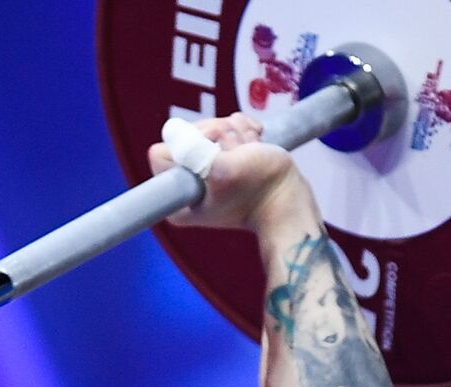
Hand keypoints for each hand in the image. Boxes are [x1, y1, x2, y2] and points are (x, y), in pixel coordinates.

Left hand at [147, 113, 315, 233]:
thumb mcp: (225, 171)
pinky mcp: (222, 155)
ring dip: (235, 133)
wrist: (288, 197)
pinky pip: (225, 125)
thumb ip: (197, 154)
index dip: (191, 143)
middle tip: (238, 154)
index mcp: (177, 195)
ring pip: (209, 126)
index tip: (215, 154)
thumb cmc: (259, 189)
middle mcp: (186, 182)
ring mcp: (205, 168)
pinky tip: (253, 144)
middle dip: (218, 135)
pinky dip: (243, 130)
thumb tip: (172, 131)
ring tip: (248, 153)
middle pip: (187, 134)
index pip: (162, 151)